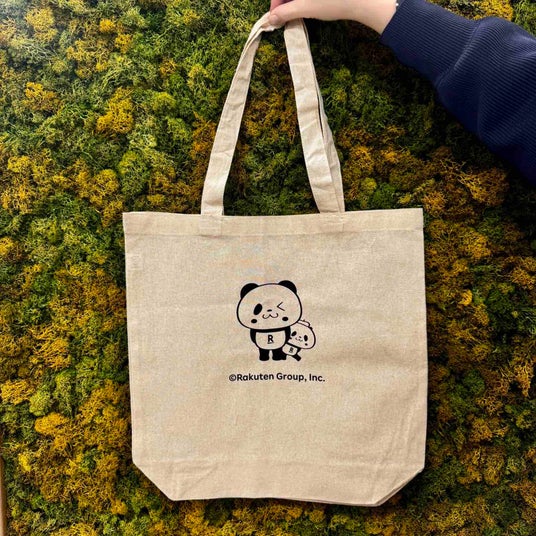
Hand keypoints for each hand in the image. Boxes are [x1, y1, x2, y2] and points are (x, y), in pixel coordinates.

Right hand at [269, 0, 397, 33]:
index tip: (275, 16)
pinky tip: (308, 5)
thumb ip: (286, 12)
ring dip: (294, 0)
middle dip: (285, 2)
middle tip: (284, 17)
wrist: (363, 0)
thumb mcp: (306, 8)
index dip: (276, 3)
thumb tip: (272, 18)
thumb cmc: (334, 2)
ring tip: (297, 13)